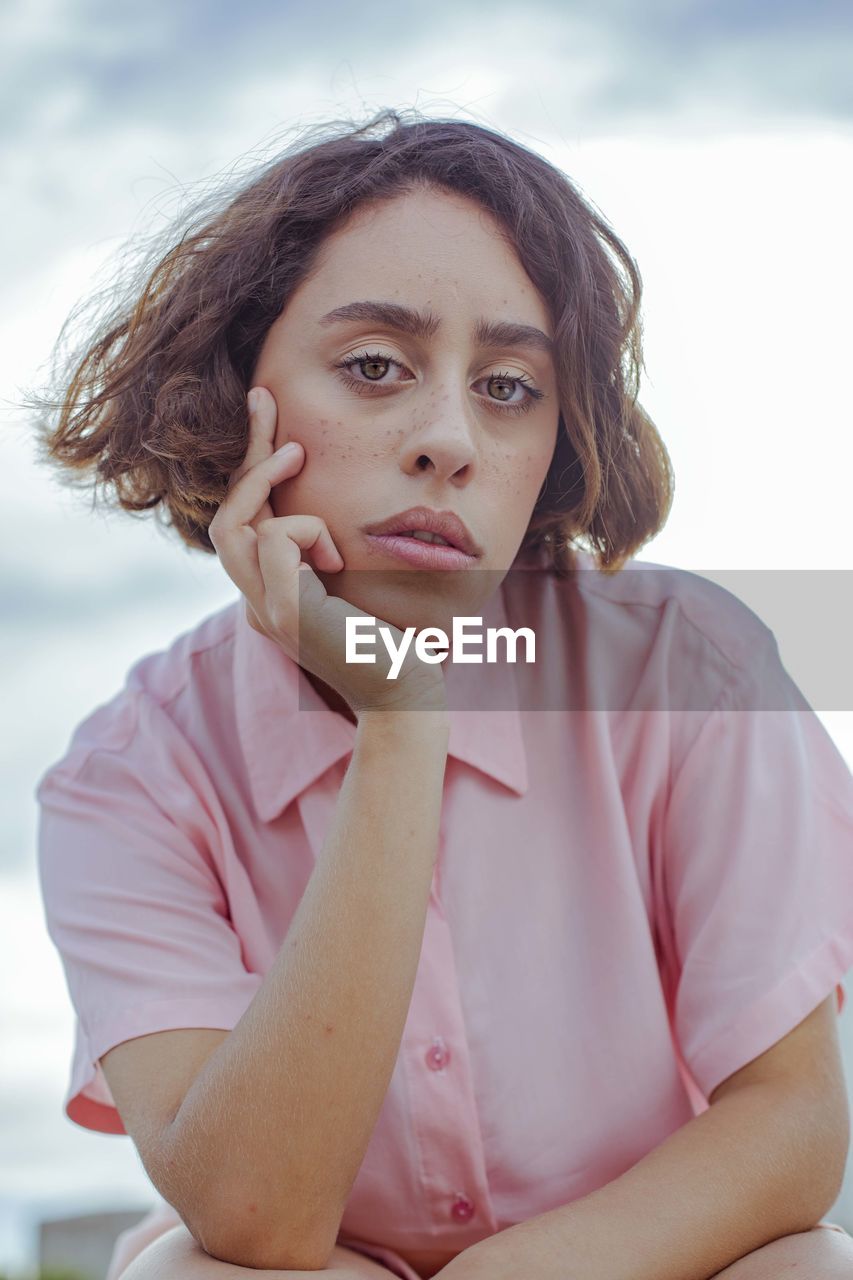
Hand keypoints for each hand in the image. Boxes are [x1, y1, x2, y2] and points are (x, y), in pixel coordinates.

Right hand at [208, 385, 447, 718]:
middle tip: (266, 400)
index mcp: (272, 595)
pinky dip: (307, 530)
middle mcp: (256, 602)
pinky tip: (336, 558)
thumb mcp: (360, 581)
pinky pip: (275, 539)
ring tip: (312, 485)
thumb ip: (335, 552)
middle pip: (225, 515)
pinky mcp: (284, 614)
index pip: (243, 523)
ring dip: (275, 491)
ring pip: (234, 524)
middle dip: (244, 453)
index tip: (268, 414)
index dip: (250, 468)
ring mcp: (264, 610)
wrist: (407, 695)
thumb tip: (337, 509)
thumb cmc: (397, 641)